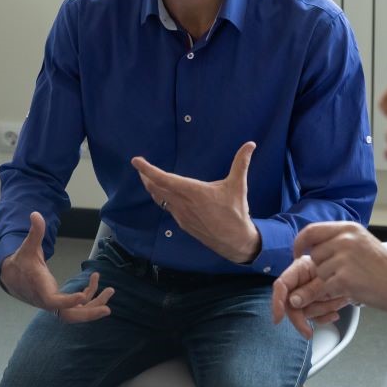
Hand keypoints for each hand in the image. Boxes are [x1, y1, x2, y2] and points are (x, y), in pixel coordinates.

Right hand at [0, 211, 114, 322]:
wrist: (12, 278)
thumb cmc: (22, 262)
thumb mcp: (28, 246)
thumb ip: (34, 232)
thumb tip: (35, 214)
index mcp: (40, 288)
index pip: (53, 301)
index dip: (67, 301)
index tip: (82, 296)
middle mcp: (48, 300)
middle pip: (68, 315)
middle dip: (88, 313)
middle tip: (107, 308)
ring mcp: (55, 304)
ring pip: (76, 312)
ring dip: (94, 305)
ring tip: (110, 291)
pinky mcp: (60, 302)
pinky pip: (77, 305)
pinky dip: (89, 296)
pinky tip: (95, 281)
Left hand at [132, 141, 260, 262]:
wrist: (235, 241)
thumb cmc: (236, 213)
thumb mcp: (238, 186)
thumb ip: (241, 163)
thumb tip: (250, 144)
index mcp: (193, 192)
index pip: (164, 178)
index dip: (148, 169)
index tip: (136, 161)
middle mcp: (183, 203)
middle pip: (156, 188)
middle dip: (146, 177)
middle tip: (140, 167)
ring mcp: (181, 215)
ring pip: (160, 198)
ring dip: (152, 187)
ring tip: (147, 178)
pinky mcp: (183, 223)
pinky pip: (167, 207)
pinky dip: (161, 197)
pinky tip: (163, 194)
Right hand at [270, 255, 349, 337]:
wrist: (357, 274)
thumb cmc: (343, 269)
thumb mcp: (328, 279)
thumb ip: (310, 290)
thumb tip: (292, 302)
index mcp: (299, 269)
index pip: (281, 285)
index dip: (277, 302)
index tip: (278, 319)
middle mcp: (299, 282)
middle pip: (291, 304)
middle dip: (303, 317)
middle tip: (308, 333)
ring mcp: (306, 293)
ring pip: (304, 311)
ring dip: (321, 311)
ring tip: (340, 301)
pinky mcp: (314, 303)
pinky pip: (314, 316)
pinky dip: (324, 317)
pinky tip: (335, 314)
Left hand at [290, 222, 386, 313]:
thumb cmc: (385, 267)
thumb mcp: (362, 242)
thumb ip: (339, 240)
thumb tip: (312, 246)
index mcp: (348, 228)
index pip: (311, 231)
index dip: (300, 243)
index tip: (298, 254)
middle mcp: (345, 239)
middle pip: (314, 255)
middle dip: (322, 268)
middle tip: (341, 274)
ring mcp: (344, 258)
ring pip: (319, 272)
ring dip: (330, 281)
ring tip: (352, 280)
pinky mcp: (345, 278)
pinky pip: (324, 288)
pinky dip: (332, 294)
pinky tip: (349, 290)